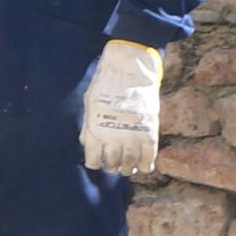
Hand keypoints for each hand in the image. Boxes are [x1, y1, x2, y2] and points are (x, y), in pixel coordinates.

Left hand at [81, 38, 162, 175]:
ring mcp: (132, 136)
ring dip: (128, 168)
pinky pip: (148, 158)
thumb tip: (87, 143)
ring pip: (130, 165)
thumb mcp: (90, 103)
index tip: (98, 160)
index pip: (93, 161)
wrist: (130, 68)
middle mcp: (112, 137)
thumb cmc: (106, 82)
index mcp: (94, 130)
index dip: (95, 163)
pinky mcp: (149, 132)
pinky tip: (144, 165)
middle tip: (115, 162)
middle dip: (112, 166)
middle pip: (111, 165)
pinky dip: (146, 165)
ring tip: (128, 165)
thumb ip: (88, 125)